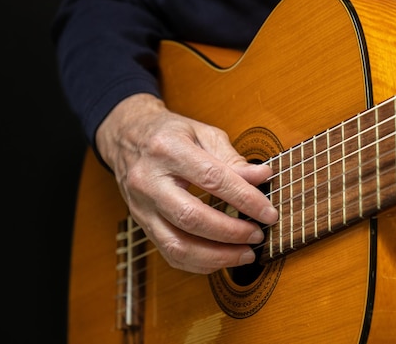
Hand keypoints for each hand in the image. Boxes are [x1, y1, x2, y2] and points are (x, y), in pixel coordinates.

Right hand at [95, 93, 277, 273]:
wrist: (127, 138)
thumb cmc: (170, 134)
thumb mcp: (202, 133)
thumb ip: (231, 158)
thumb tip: (262, 177)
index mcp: (167, 149)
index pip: (211, 179)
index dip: (244, 198)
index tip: (268, 212)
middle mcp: (149, 180)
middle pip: (191, 217)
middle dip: (231, 232)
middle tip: (258, 234)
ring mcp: (141, 206)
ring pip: (177, 244)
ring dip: (217, 256)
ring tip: (245, 254)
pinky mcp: (141, 224)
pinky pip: (170, 254)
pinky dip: (200, 263)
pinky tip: (222, 258)